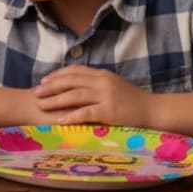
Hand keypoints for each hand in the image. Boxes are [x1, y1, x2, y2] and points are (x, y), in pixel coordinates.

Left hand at [34, 66, 154, 126]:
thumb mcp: (114, 85)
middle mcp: (102, 82)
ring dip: (56, 100)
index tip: (44, 81)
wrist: (156, 112)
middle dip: (51, 87)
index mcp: (102, 74)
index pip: (74, 71)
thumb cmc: (134, 101)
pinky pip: (86, 113)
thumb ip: (97, 83)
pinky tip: (60, 120)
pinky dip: (71, 116)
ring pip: (75, 95)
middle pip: (70, 81)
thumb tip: (76, 85)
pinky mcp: (110, 111)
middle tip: (36, 93)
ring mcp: (106, 96)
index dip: (57, 75)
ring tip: (42, 105)